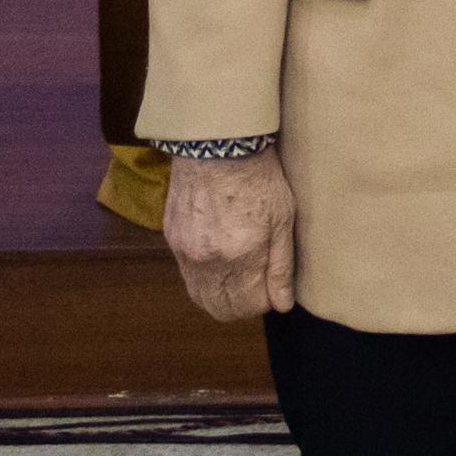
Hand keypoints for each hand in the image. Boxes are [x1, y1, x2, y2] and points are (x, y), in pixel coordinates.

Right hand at [163, 149, 297, 322]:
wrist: (218, 146)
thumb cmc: (259, 178)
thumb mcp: (283, 219)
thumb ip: (280, 266)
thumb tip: (282, 304)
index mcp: (239, 257)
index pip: (247, 307)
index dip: (265, 303)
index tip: (275, 290)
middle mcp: (205, 261)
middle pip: (219, 309)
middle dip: (242, 305)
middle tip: (260, 287)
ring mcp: (184, 252)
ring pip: (199, 296)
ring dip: (221, 296)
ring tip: (242, 276)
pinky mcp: (172, 239)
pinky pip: (186, 275)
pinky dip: (204, 278)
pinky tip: (222, 261)